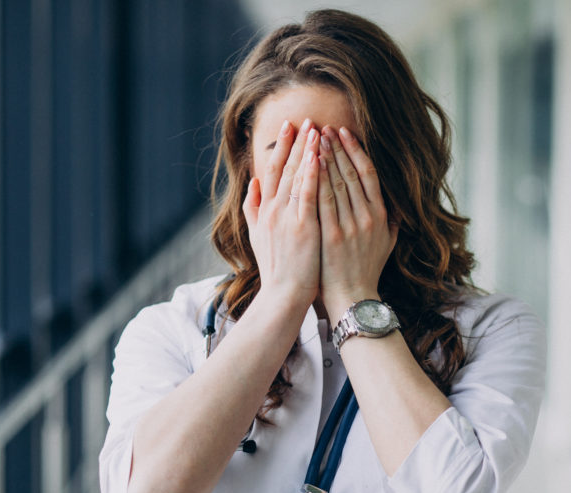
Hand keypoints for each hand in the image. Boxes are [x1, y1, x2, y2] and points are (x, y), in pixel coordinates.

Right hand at [243, 119, 321, 309]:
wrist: (283, 295)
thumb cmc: (277, 269)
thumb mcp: (257, 236)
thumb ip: (252, 208)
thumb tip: (253, 182)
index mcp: (265, 210)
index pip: (273, 170)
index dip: (281, 147)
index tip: (289, 127)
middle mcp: (273, 210)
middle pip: (285, 167)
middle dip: (296, 142)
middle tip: (305, 118)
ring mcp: (287, 217)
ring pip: (297, 176)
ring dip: (306, 150)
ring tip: (316, 128)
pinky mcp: (303, 226)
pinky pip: (308, 192)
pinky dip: (312, 172)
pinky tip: (318, 154)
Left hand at [316, 126, 397, 320]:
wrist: (353, 297)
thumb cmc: (368, 270)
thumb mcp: (388, 243)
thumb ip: (391, 219)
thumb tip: (394, 199)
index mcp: (380, 215)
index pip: (368, 173)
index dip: (356, 150)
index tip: (346, 133)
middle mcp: (366, 216)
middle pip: (350, 173)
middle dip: (336, 147)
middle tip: (324, 127)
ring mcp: (348, 225)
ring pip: (335, 183)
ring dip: (324, 158)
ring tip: (313, 138)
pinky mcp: (330, 235)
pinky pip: (321, 201)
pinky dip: (315, 181)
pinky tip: (307, 165)